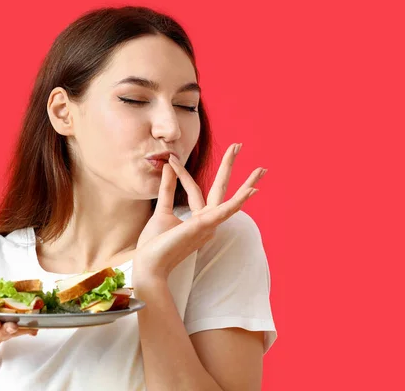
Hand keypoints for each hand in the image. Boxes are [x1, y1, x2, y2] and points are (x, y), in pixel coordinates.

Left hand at [133, 143, 266, 282]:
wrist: (150, 265)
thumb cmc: (155, 245)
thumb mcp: (161, 211)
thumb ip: (167, 188)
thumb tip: (167, 165)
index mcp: (196, 219)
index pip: (194, 189)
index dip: (182, 172)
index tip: (172, 159)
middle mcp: (206, 221)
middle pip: (220, 190)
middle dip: (229, 167)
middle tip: (238, 145)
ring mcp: (208, 224)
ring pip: (230, 200)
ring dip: (247, 184)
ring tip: (260, 169)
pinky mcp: (205, 226)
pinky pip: (226, 211)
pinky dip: (239, 201)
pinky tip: (252, 190)